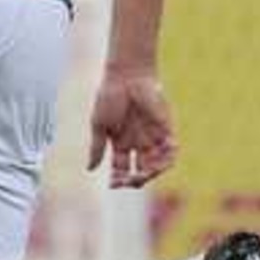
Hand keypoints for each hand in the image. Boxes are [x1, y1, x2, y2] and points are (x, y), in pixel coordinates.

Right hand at [87, 67, 176, 189]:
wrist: (126, 76)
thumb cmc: (110, 96)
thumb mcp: (99, 125)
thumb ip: (97, 148)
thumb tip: (89, 169)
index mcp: (121, 143)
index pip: (122, 168)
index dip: (118, 179)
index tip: (112, 184)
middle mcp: (138, 143)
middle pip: (140, 171)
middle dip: (134, 180)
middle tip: (127, 181)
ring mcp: (153, 137)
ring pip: (156, 165)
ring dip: (150, 174)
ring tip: (141, 176)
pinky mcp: (165, 129)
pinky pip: (170, 152)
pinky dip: (166, 161)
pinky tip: (156, 165)